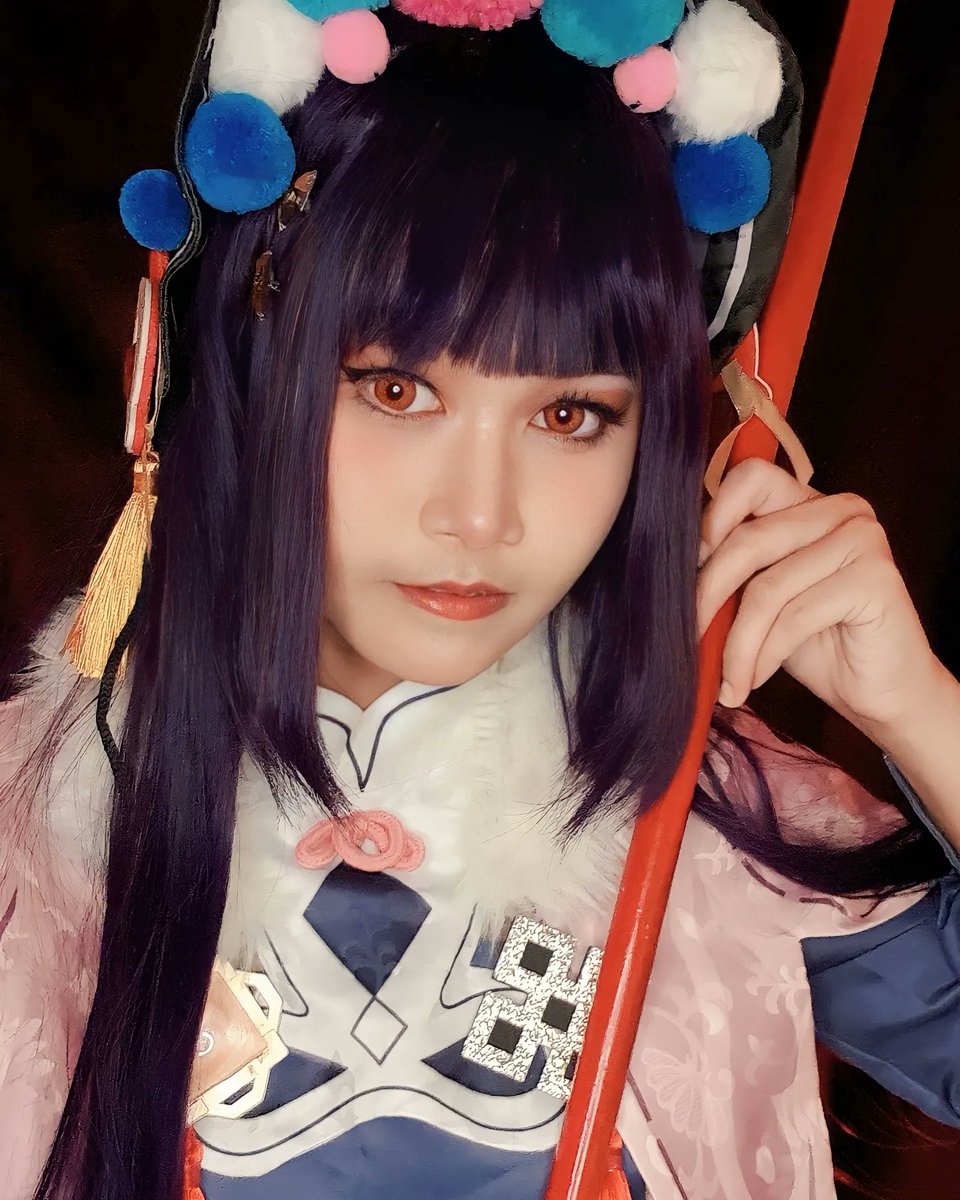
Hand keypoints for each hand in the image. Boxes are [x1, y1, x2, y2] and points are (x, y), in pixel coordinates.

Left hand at [695, 457, 940, 738]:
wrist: (878, 693)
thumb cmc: (816, 644)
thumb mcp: (761, 597)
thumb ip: (731, 568)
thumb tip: (670, 565)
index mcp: (809, 501)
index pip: (749, 479)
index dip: (711, 520)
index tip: (685, 574)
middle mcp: (841, 509)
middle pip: (749, 538)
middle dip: (708, 595)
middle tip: (689, 639)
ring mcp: (863, 538)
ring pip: (767, 587)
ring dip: (736, 644)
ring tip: (727, 680)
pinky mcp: (875, 578)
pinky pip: (794, 616)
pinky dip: (763, 656)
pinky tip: (752, 680)